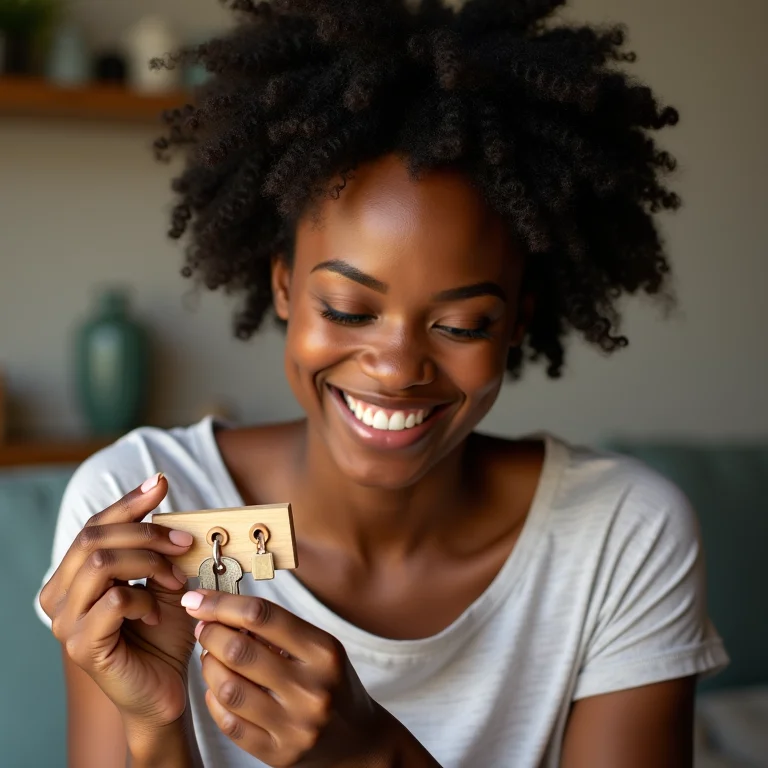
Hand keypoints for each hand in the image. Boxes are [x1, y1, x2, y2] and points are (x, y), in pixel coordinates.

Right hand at [39, 473, 197, 728]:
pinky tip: (157, 612)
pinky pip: (112, 601)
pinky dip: (143, 599)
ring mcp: (65, 624)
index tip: (160, 483)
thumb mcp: (162, 578)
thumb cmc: (163, 632)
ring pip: (100, 564)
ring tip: (175, 580)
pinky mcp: (82, 647)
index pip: (94, 526)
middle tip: (184, 543)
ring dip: (148, 563)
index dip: (128, 502)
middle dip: (146, 533)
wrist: (165, 686)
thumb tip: (160, 489)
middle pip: (94, 539)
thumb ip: (155, 544)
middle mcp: (58, 597)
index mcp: (71, 576)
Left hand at [181, 590, 389, 767]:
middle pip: (240, 650)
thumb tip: (224, 610)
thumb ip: (278, 630)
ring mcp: (296, 726)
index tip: (198, 599)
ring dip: (208, 666)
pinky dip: (213, 702)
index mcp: (324, 652)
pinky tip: (216, 689)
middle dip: (210, 632)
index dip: (222, 604)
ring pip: (228, 688)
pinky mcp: (280, 754)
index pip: (262, 615)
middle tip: (203, 627)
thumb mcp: (319, 648)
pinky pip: (230, 723)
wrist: (359, 741)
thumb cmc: (331, 683)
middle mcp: (312, 688)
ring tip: (210, 656)